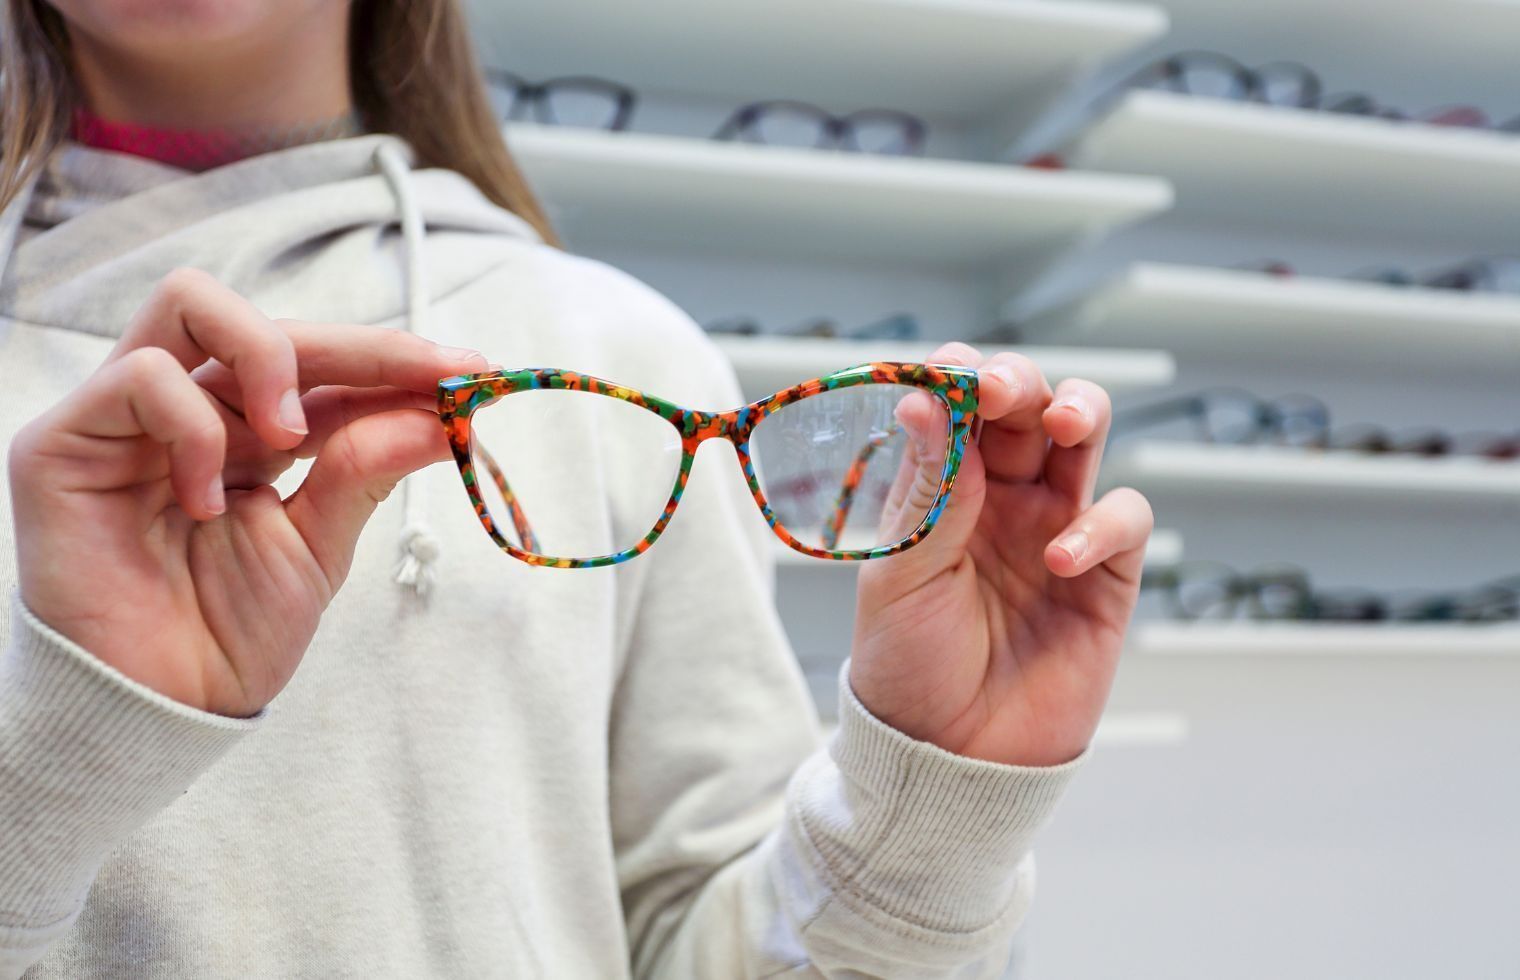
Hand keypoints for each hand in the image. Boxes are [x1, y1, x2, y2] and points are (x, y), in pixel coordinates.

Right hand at [8, 269, 486, 716]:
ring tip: (293, 439)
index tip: (471, 369)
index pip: (321, 365)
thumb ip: (367, 468)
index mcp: (247, 431)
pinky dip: (195, 428)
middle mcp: (186, 410)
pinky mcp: (63, 442)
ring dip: (268, 359)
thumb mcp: (320, 543)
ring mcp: (121, 418)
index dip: (394, 358)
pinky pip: (141, 378)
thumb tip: (446, 415)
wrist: (162, 710)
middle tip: (426, 379)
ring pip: (190, 304)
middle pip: (268, 320)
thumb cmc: (230, 634)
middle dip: (360, 345)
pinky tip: (209, 500)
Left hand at [849, 344, 1152, 766]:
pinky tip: (1058, 559)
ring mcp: (1055, 528)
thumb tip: (928, 401)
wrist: (947, 758)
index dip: (961, 376)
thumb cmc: (909, 667)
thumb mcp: (901, 576)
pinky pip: (1122, 519)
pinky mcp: (1105, 576)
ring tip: (1063, 422)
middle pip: (1026, 405)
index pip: (959, 406)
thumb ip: (930, 493)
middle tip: (1002, 389)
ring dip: (1080, 411)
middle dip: (1020, 381)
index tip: (951, 371)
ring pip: (1084, 440)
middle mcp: (1001, 497)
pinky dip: (1100, 524)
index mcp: (943, 488)